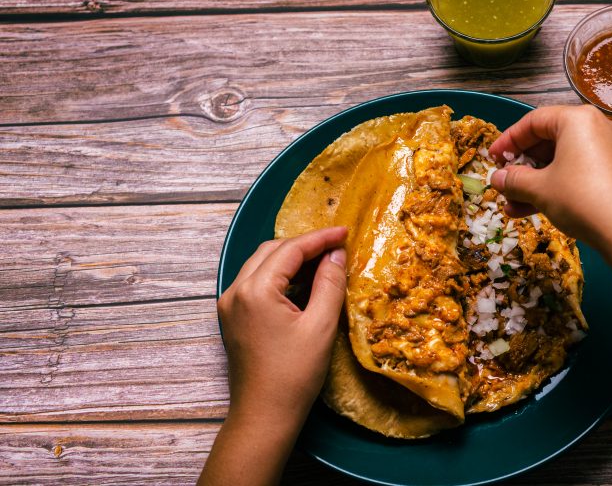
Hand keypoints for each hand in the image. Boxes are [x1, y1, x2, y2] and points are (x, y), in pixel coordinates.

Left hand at [216, 226, 347, 420]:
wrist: (264, 415)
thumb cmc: (294, 375)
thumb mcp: (320, 326)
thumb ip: (329, 283)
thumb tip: (336, 254)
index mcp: (255, 290)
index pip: (290, 249)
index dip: (320, 238)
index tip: (345, 232)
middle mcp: (235, 291)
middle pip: (272, 251)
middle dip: (304, 244)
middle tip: (336, 246)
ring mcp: (230, 304)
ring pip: (261, 264)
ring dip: (291, 258)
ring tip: (323, 261)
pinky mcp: (232, 317)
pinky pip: (256, 282)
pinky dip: (280, 275)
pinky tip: (302, 282)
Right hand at [489, 105, 611, 251]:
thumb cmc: (583, 200)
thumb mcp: (540, 189)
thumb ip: (515, 180)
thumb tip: (497, 179)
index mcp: (578, 120)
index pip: (534, 121)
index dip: (508, 140)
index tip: (492, 158)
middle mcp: (598, 128)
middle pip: (550, 141)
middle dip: (523, 166)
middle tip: (504, 182)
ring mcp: (611, 151)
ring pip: (563, 161)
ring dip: (536, 182)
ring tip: (513, 205)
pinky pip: (579, 172)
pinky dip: (557, 186)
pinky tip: (535, 208)